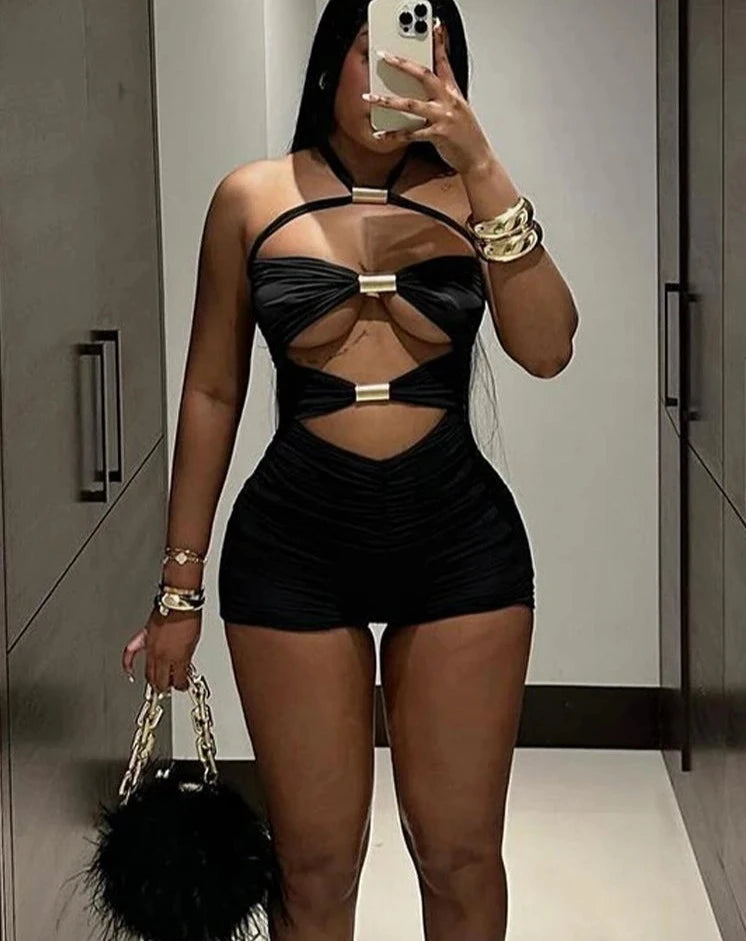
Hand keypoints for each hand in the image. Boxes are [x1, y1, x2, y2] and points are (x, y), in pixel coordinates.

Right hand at [122, 605, 201, 693]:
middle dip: (166, 686)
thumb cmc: (189, 617)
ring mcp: (150, 648)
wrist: (179, 602)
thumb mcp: (194, 642)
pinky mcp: (143, 639)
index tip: (183, 685)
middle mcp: (162, 656)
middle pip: (160, 681)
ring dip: (153, 680)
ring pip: (148, 672)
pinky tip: (129, 671)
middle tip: (169, 686)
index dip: (182, 685)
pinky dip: (128, 664)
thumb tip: (184, 666)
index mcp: (177, 658)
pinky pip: (130, 654)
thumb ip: (186, 658)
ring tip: (158, 682)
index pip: (178, 681)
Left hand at [365, 22, 495, 175]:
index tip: (435, 26)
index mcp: (453, 92)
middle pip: (423, 75)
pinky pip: (410, 133)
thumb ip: (445, 95)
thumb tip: (431, 87)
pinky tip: (381, 134)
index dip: (440, 43)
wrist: (477, 157)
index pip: (444, 62)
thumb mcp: (459, 109)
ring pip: (411, 104)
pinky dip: (394, 134)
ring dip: (388, 101)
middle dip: (402, 64)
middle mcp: (448, 100)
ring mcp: (443, 117)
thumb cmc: (466, 135)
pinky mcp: (438, 134)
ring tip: (371, 98)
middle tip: (386, 57)